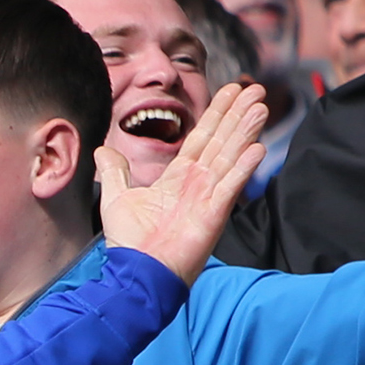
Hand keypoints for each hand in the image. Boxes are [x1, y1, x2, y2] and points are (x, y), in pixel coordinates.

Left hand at [97, 82, 266, 285]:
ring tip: (261, 106)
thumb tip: (103, 150)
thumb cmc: (130, 243)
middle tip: (256, 89)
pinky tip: (257, 148)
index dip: (216, 114)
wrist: (137, 275)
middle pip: (221, 141)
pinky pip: (230, 187)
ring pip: (230, 157)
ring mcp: (208, 198)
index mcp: (178, 179)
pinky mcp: (213, 215)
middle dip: (238, 115)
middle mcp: (197, 184)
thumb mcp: (117, 198)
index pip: (201, 139)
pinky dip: (243, 168)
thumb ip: (115, 172)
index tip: (231, 91)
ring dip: (246, 132)